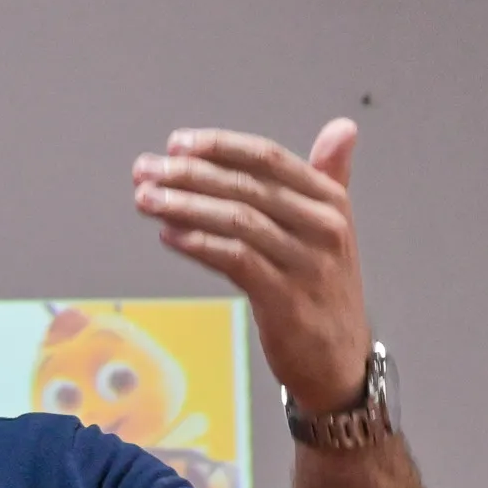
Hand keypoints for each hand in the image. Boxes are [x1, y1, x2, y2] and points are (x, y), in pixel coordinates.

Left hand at [132, 120, 370, 413]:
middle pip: (245, 186)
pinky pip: (235, 260)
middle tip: (146, 170)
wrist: (338, 359)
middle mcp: (322, 227)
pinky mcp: (285, 299)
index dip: (218, 146)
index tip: (176, 143)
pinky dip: (198, 244)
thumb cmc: (324, 289)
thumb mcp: (334, 228)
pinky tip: (168, 234)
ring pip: (236, 220)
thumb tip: (342, 128)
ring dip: (183, 206)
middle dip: (188, 174)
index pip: (267, 158)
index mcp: (330, 200)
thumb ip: (330, 176)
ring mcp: (305, 264)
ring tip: (146, 199)